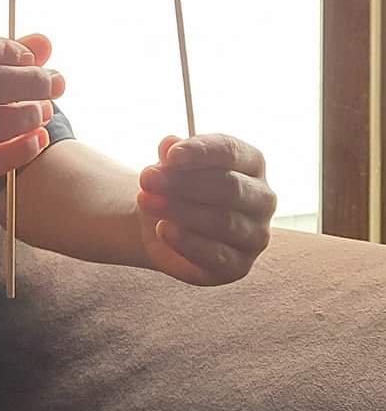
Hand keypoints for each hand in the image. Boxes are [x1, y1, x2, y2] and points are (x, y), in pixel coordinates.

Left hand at [136, 132, 276, 286]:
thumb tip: (169, 144)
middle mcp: (262, 198)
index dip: (200, 151)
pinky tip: (163, 229)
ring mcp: (255, 234)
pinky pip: (217, 255)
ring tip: (147, 201)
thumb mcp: (170, 167)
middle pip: (230, 186)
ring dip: (181, 211)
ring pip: (224, 221)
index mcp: (251, 163)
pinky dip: (187, 241)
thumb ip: (172, 155)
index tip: (170, 155)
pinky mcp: (240, 266)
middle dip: (185, 183)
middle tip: (148, 180)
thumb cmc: (175, 188)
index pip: (230, 151)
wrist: (161, 227)